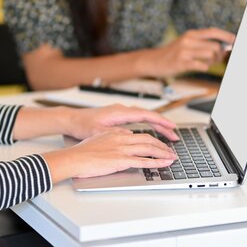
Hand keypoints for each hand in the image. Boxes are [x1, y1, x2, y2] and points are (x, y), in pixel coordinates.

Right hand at [41, 129, 176, 182]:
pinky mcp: (121, 160)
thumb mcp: (97, 139)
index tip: (157, 143)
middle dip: (161, 144)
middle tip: (170, 150)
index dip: (151, 139)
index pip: (138, 134)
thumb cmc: (81, 152)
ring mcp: (122, 149)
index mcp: (115, 133)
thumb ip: (111, 139)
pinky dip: (157, 162)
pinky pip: (144, 161)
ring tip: (172, 157)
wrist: (73, 158)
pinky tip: (164, 163)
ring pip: (149, 148)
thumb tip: (120, 140)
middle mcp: (121, 138)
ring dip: (163, 153)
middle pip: (148, 139)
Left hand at [62, 105, 176, 140]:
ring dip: (156, 125)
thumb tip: (130, 136)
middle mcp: (122, 110)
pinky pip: (138, 119)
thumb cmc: (82, 125)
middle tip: (175, 135)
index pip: (145, 115)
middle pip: (148, 116)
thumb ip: (115, 133)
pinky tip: (153, 132)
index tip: (172, 127)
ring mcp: (120, 112)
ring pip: (144, 117)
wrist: (72, 120)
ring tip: (168, 135)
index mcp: (119, 112)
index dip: (160, 121)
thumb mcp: (99, 132)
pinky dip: (148, 125)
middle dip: (163, 125)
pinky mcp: (118, 117)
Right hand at [138, 28, 234, 76]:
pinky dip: (204, 67)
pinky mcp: (181, 62)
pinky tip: (200, 67)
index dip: (225, 36)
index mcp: (191, 34)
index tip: (234, 40)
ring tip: (207, 64)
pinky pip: (200, 65)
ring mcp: (184, 51)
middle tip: (216, 59)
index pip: (212, 31)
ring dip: (212, 62)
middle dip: (219, 54)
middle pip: (214, 45)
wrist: (154, 61)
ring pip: (210, 55)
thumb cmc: (173, 54)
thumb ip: (202, 43)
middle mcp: (188, 40)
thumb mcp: (186, 43)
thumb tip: (222, 48)